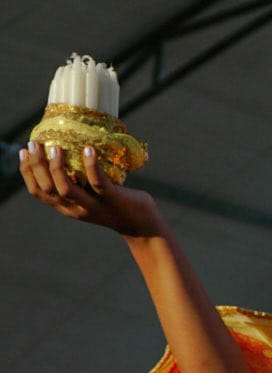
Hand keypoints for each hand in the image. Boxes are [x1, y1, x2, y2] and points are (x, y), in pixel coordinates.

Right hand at [18, 142, 164, 236]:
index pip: (38, 192)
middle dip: (36, 165)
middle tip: (34, 144)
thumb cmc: (115, 204)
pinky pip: (98, 182)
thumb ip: (78, 182)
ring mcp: (94, 205)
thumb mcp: (90, 196)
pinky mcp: (112, 199)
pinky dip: (91, 165)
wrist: (143, 225)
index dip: (27, 171)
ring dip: (57, 167)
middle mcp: (76, 208)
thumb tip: (68, 149)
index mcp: (67, 207)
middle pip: (46, 188)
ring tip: (56, 147)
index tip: (23, 151)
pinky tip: (89, 149)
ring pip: (66, 189)